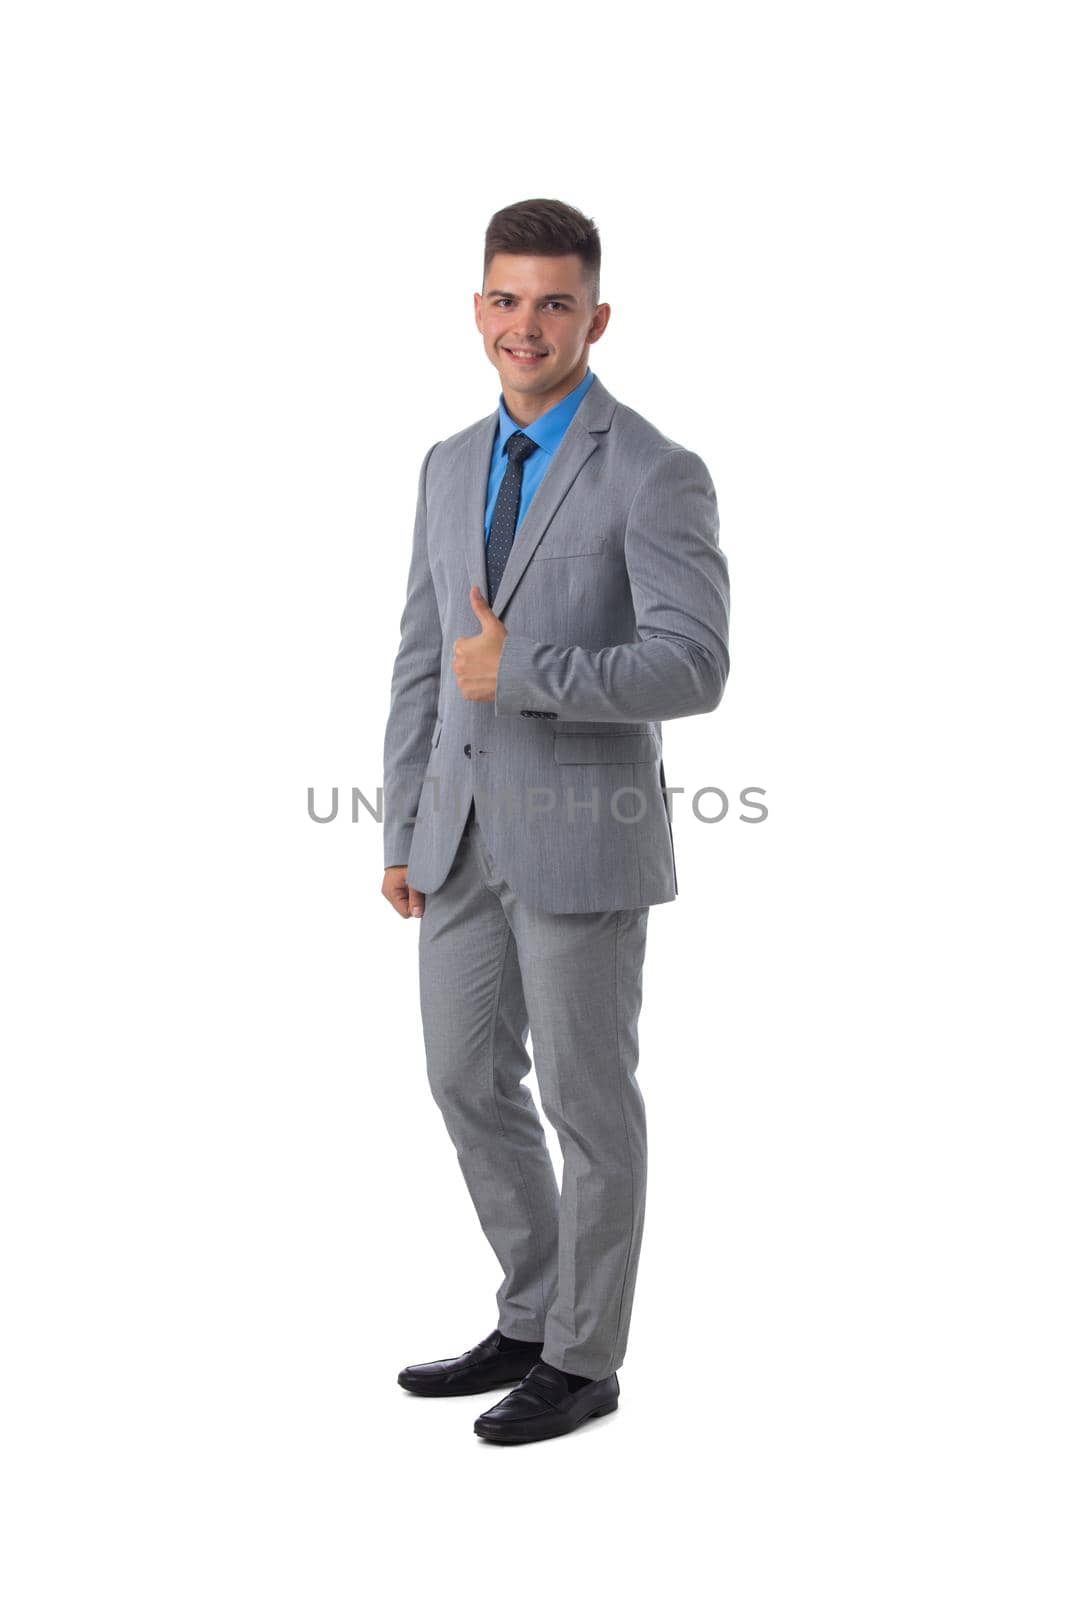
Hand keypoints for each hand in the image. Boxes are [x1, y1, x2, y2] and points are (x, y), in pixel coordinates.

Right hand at [382, 865, 424, 918]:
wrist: (404, 846)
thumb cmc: (408, 860)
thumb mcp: (414, 880)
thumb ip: (416, 898)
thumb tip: (417, 915)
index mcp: (390, 892)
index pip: (405, 913)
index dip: (417, 907)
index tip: (423, 896)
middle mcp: (389, 892)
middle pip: (406, 908)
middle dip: (416, 902)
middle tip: (422, 889)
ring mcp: (393, 889)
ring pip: (408, 902)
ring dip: (416, 896)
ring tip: (419, 884)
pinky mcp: (397, 885)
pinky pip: (408, 895)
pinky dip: (414, 892)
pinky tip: (417, 883)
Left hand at [452, 585, 506, 701]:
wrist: (516, 675)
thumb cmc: (505, 649)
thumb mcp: (493, 625)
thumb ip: (480, 607)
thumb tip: (473, 588)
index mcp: (460, 647)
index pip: (462, 645)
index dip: (476, 646)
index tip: (488, 649)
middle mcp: (457, 665)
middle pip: (462, 661)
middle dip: (473, 660)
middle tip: (491, 661)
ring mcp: (462, 681)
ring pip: (465, 675)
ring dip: (474, 674)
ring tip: (491, 672)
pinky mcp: (467, 694)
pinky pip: (469, 689)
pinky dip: (476, 687)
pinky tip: (489, 682)